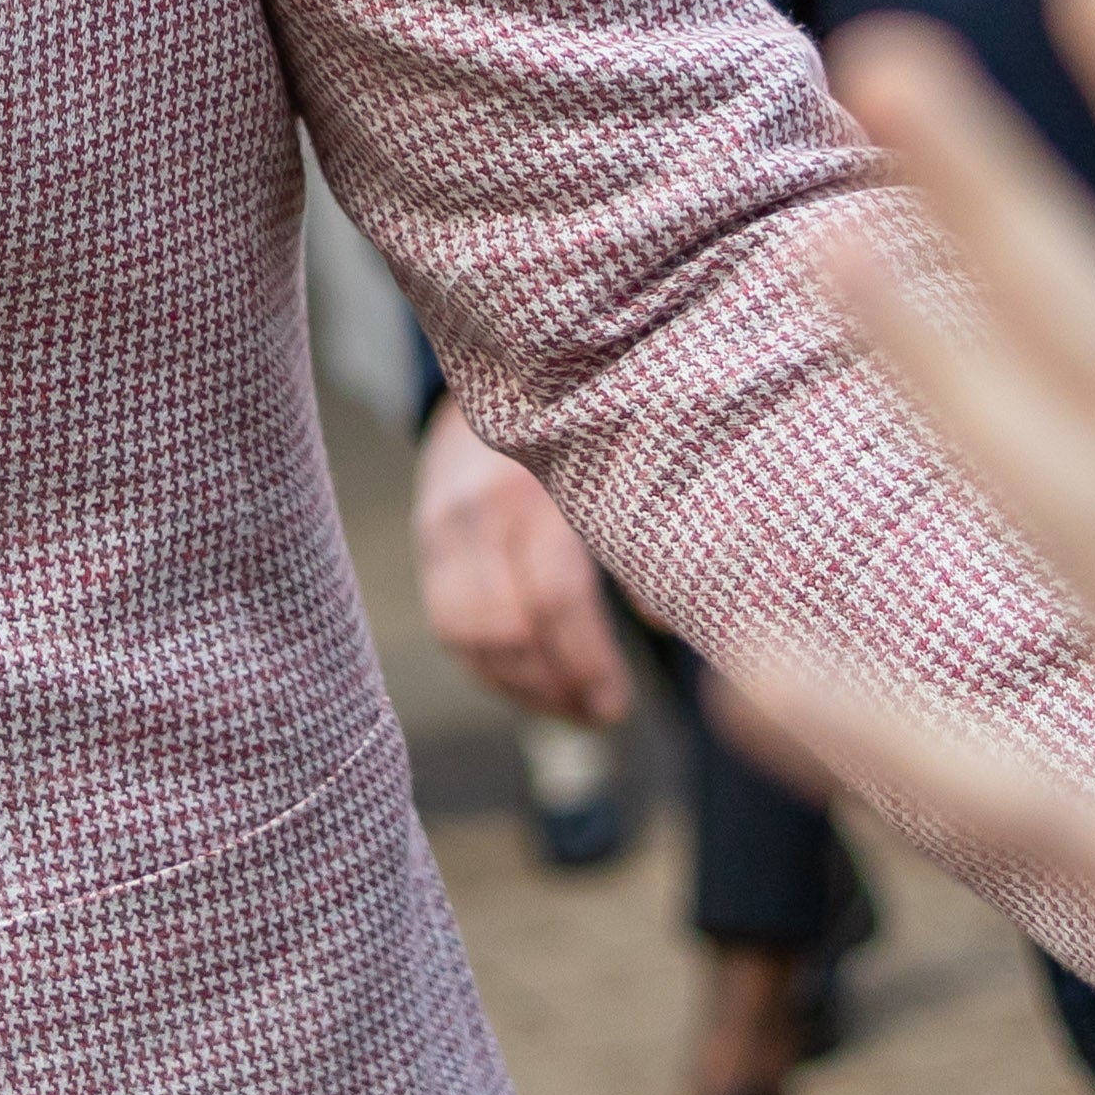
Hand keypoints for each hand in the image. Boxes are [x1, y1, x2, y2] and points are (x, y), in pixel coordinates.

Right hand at [413, 405, 625, 724]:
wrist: (503, 380)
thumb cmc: (581, 431)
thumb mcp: (614, 470)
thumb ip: (638, 543)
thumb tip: (668, 623)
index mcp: (540, 485)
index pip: (553, 596)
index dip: (585, 662)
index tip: (615, 705)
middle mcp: (482, 507)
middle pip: (505, 627)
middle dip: (554, 686)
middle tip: (599, 714)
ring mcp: (443, 526)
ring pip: (468, 637)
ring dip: (520, 688)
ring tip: (568, 709)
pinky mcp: (426, 541)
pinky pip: (448, 627)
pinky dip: (488, 670)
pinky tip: (529, 686)